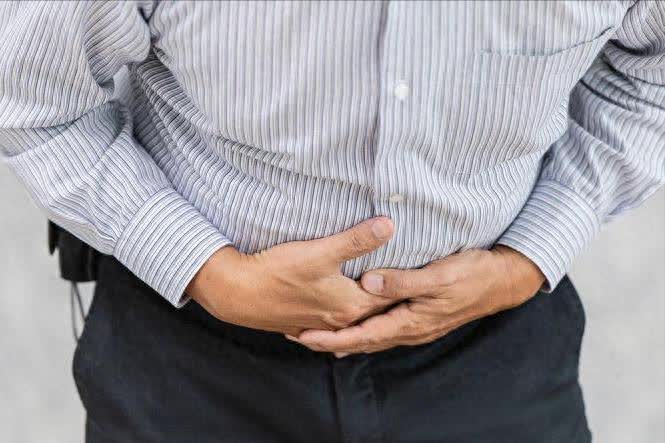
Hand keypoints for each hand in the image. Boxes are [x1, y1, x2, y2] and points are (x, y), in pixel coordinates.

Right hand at [186, 217, 402, 335]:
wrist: (236, 293)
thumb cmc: (277, 272)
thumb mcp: (320, 252)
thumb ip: (356, 240)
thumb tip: (390, 225)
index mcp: (349, 304)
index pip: (390, 296)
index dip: (406, 284)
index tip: (425, 272)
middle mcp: (339, 319)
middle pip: (374, 309)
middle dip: (392, 297)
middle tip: (413, 285)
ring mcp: (320, 323)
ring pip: (355, 317)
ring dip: (369, 307)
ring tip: (384, 296)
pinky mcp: (304, 322)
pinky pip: (334, 321)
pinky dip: (346, 316)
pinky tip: (345, 308)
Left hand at [288, 246, 544, 355]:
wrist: (501, 281)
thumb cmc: (471, 276)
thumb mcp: (438, 276)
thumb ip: (402, 281)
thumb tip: (367, 283)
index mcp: (410, 321)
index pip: (362, 335)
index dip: (332, 337)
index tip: (304, 336)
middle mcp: (409, 329)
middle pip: (362, 341)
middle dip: (330, 341)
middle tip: (299, 336)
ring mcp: (415, 326)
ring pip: (371, 337)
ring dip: (344, 337)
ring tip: (317, 335)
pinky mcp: (419, 317)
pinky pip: (382, 329)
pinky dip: (362, 330)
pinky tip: (355, 326)